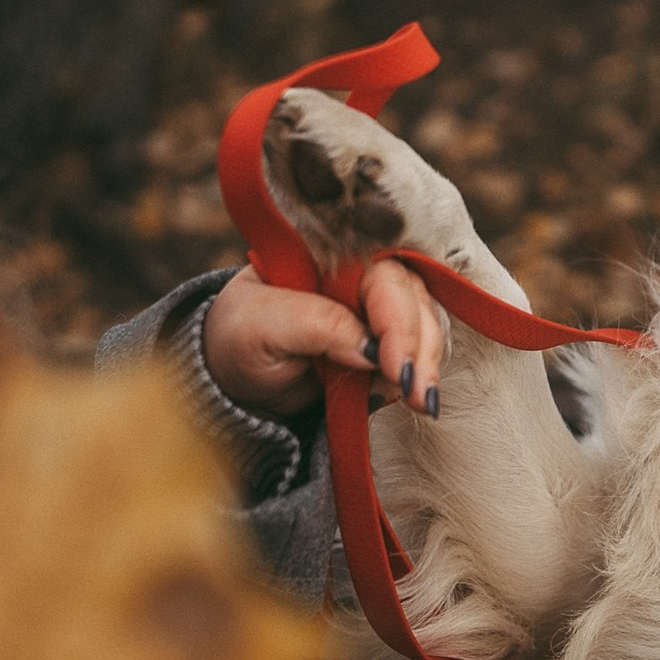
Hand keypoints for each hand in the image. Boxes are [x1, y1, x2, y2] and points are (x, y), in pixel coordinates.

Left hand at [200, 260, 444, 417]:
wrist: (233, 381)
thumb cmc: (237, 339)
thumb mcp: (260, 326)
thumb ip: (315, 324)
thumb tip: (371, 348)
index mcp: (328, 257)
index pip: (379, 274)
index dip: (396, 316)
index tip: (393, 364)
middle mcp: (359, 276)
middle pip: (411, 297)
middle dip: (419, 346)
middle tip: (416, 393)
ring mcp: (374, 310)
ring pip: (425, 322)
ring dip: (427, 363)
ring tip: (420, 402)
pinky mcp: (383, 344)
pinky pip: (418, 350)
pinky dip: (420, 374)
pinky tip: (414, 397)